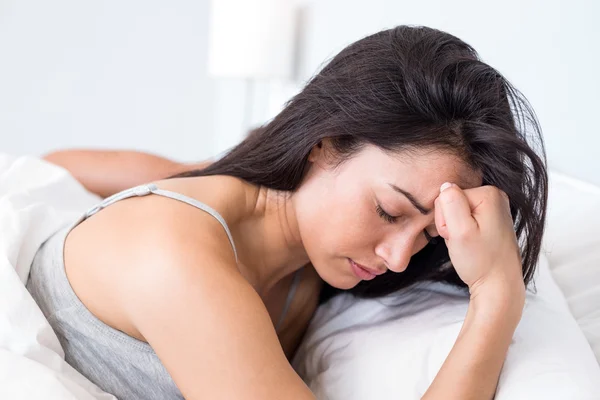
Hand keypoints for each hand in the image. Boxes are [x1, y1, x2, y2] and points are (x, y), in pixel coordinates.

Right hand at [434, 183, 524, 307]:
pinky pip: (466, 219)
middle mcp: (495, 196)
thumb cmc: (480, 261)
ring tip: (468, 244)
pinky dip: (463, 233)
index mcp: (489, 194)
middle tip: (463, 241)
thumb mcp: (459, 231)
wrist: (498, 286)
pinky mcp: (492, 220)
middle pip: (452, 201)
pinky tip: (472, 244)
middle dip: (450, 223)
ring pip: (456, 211)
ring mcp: (495, 208)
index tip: (458, 236)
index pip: (446, 196)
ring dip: (456, 230)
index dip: (445, 219)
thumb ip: (450, 203)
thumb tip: (445, 185)